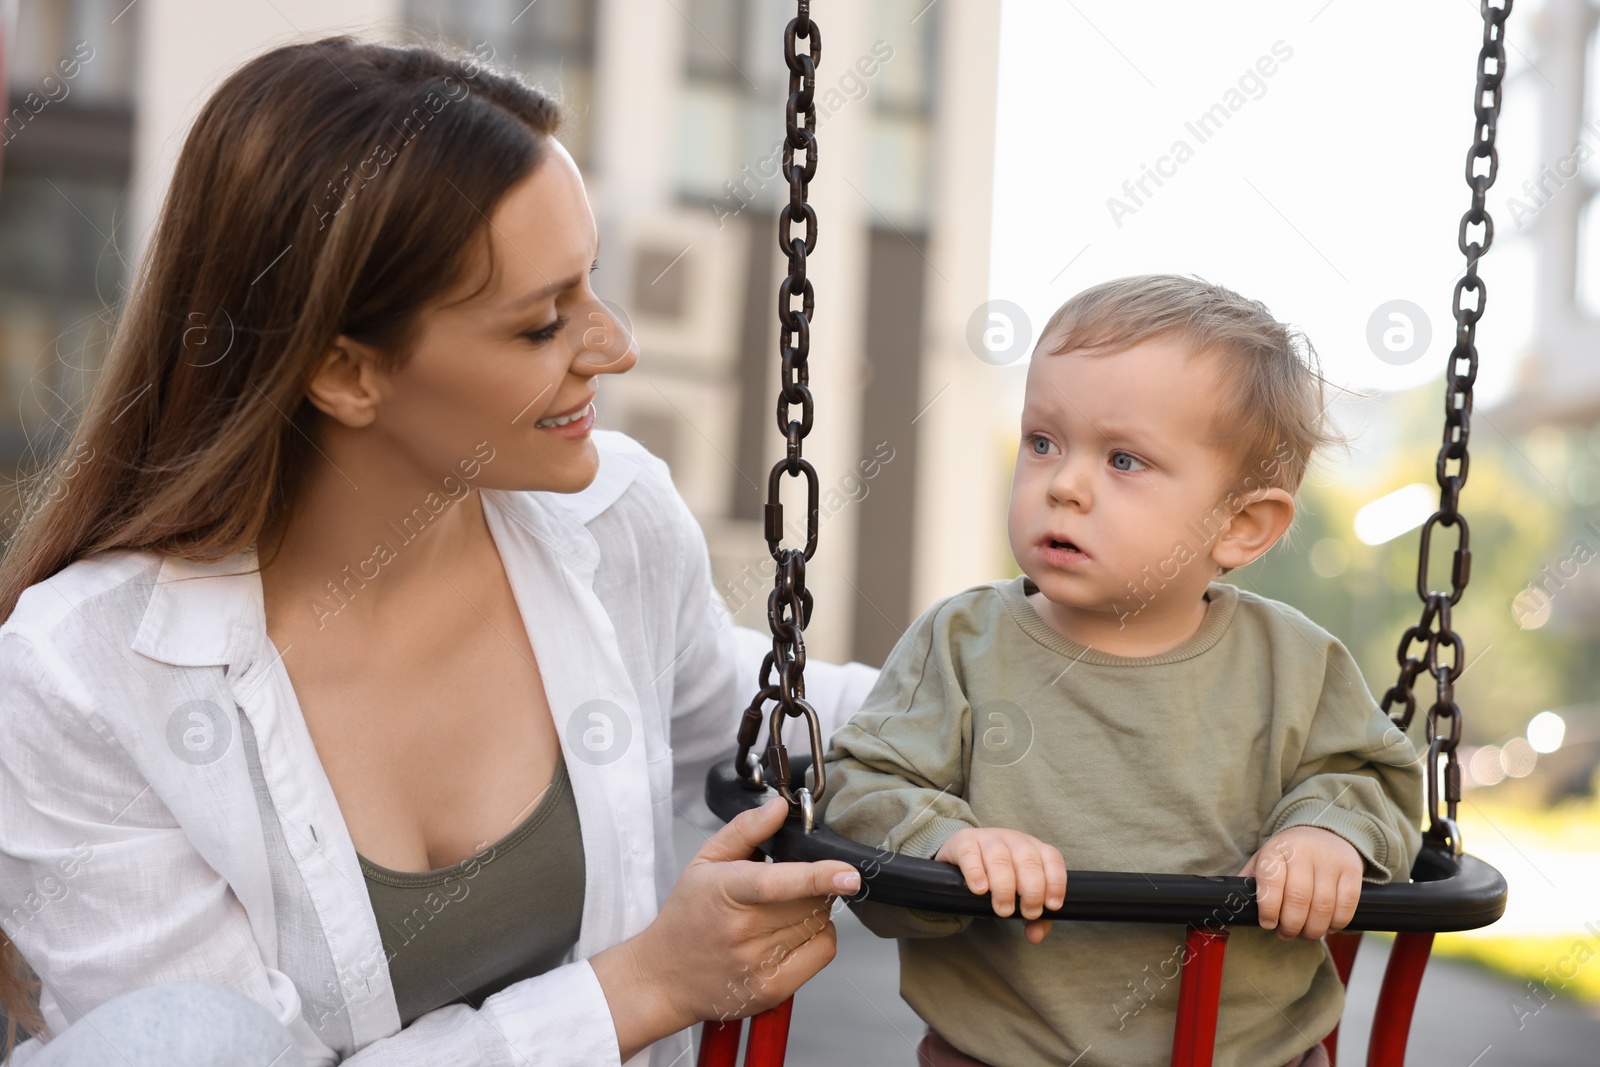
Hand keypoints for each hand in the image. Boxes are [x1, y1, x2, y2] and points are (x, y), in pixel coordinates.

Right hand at [589, 796, 859, 1059]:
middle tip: (793, 884)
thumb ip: (744, 831)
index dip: (818, 877)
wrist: (664, 978)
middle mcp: (742, 932)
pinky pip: (822, 953)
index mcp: (725, 892)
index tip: (848, 873)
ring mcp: (757, 965)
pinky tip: (794, 932)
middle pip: (809, 901)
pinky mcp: (772, 989)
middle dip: (814, 886)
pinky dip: (819, 936)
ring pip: (818, 924)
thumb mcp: (704, 863)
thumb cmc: (686, 918)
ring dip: (815, 910)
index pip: (777, 884)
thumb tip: (779, 807)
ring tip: (783, 910)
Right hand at [934, 827, 1065, 944]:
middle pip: (1028, 860)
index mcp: (1034, 848)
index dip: (1055, 882)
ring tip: (1003, 909)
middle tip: (1027, 913)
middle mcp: (1014, 840)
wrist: (963, 856)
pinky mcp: (964, 842)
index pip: (1052, 858)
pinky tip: (980, 890)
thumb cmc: (998, 878)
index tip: (1051, 906)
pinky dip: (976, 873)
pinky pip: (970, 854)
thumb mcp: (1019, 895)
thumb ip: (1033, 917)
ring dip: (1004, 887)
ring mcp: (988, 838)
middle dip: (1031, 890)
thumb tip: (1035, 936)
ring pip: (999, 858)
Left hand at [1239, 825, 1363, 940]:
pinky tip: (1327, 927)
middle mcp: (1304, 853)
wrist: (1324, 830)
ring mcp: (1330, 861)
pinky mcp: (1352, 871)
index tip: (1268, 924)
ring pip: (1323, 906)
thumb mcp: (1264, 860)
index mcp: (1277, 850)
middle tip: (1286, 934)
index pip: (1271, 881)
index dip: (1269, 909)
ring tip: (1304, 934)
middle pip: (1299, 899)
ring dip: (1313, 929)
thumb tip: (1231, 915)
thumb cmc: (1288, 854)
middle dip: (1291, 925)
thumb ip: (1248, 883)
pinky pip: (1347, 906)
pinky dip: (1336, 924)